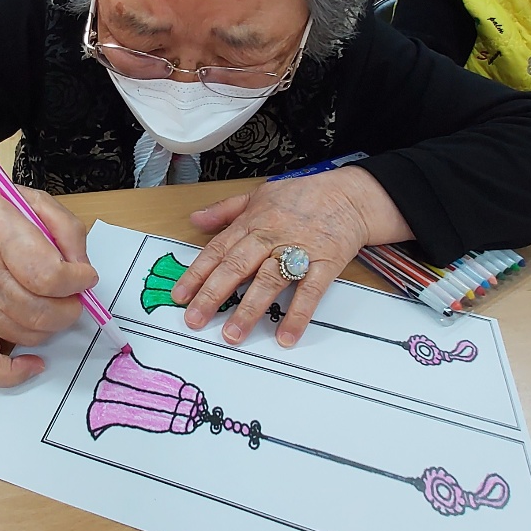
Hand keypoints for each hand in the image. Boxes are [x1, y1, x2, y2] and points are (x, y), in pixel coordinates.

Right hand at [0, 171, 97, 386]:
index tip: (85, 275)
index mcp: (2, 236)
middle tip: (76, 296)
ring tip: (56, 307)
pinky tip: (34, 362)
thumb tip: (82, 268)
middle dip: (71, 308)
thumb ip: (68, 231)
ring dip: (52, 327)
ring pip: (24, 334)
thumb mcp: (37, 200)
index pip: (47, 276)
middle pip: (39, 311)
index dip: (77, 281)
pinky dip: (11, 372)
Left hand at [170, 168, 411, 348]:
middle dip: (214, 294)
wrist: (350, 195)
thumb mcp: (260, 193)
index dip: (197, 273)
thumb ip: (225, 209)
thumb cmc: (303, 196)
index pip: (218, 250)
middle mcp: (271, 237)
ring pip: (269, 280)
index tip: (180, 295)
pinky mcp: (325, 263)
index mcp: (252, 222)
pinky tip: (285, 336)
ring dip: (249, 309)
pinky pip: (309, 291)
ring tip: (232, 335)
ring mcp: (298, 250)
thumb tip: (195, 219)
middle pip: (237, 266)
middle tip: (195, 320)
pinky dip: (298, 314)